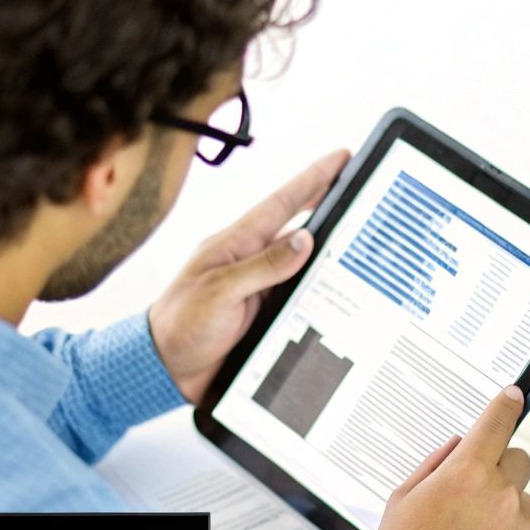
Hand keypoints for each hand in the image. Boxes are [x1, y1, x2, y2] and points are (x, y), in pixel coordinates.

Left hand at [148, 150, 348, 402]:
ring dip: (331, 254)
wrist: (165, 371)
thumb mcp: (219, 292)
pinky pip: (302, 296)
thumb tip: (304, 240)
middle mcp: (251, 262)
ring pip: (305, 265)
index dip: (314, 179)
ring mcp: (260, 288)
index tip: (341, 157)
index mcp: (235, 244)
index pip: (282, 204)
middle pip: (300, 229)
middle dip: (331, 207)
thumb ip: (262, 267)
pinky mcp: (266, 315)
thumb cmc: (179, 326)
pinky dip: (324, 290)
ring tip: (364, 237)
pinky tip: (344, 289)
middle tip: (362, 188)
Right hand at [368, 386, 529, 529]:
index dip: (506, 404)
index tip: (514, 395)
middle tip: (472, 496)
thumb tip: (459, 446)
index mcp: (466, 472)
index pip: (496, 423)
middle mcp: (500, 493)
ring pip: (521, 501)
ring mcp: (520, 525)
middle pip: (518, 460)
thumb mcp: (400, 502)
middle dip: (499, 469)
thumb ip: (434, 465)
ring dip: (503, 511)